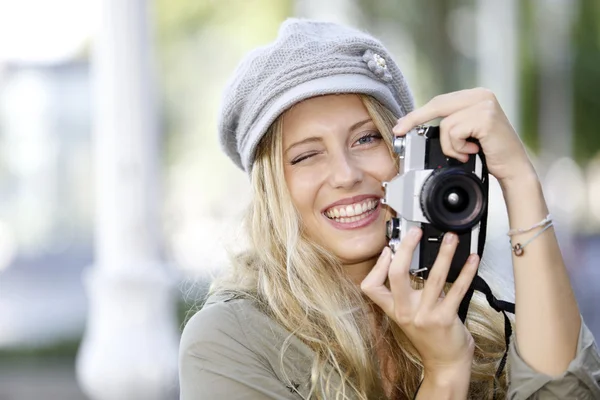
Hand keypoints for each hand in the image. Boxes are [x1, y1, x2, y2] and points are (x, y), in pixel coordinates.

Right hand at [361, 228, 476, 375]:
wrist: (446, 364)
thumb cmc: (430, 339)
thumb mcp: (409, 317)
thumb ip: (408, 293)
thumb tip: (409, 264)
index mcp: (394, 310)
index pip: (371, 286)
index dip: (377, 266)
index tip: (387, 250)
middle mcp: (406, 312)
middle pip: (397, 275)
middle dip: (405, 249)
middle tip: (414, 232)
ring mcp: (425, 316)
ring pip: (433, 277)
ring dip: (444, 254)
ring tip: (451, 238)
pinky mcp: (445, 318)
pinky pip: (457, 290)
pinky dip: (466, 273)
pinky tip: (472, 260)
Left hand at [393, 87, 534, 183]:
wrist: (513, 168)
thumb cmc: (489, 153)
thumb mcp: (467, 133)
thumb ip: (451, 122)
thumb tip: (419, 125)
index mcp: (476, 96)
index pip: (440, 101)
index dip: (418, 113)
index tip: (401, 124)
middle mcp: (481, 95)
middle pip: (437, 105)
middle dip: (415, 120)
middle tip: (399, 131)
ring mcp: (484, 105)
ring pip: (445, 124)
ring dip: (450, 145)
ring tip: (466, 152)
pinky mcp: (485, 118)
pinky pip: (454, 133)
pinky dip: (458, 147)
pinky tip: (473, 151)